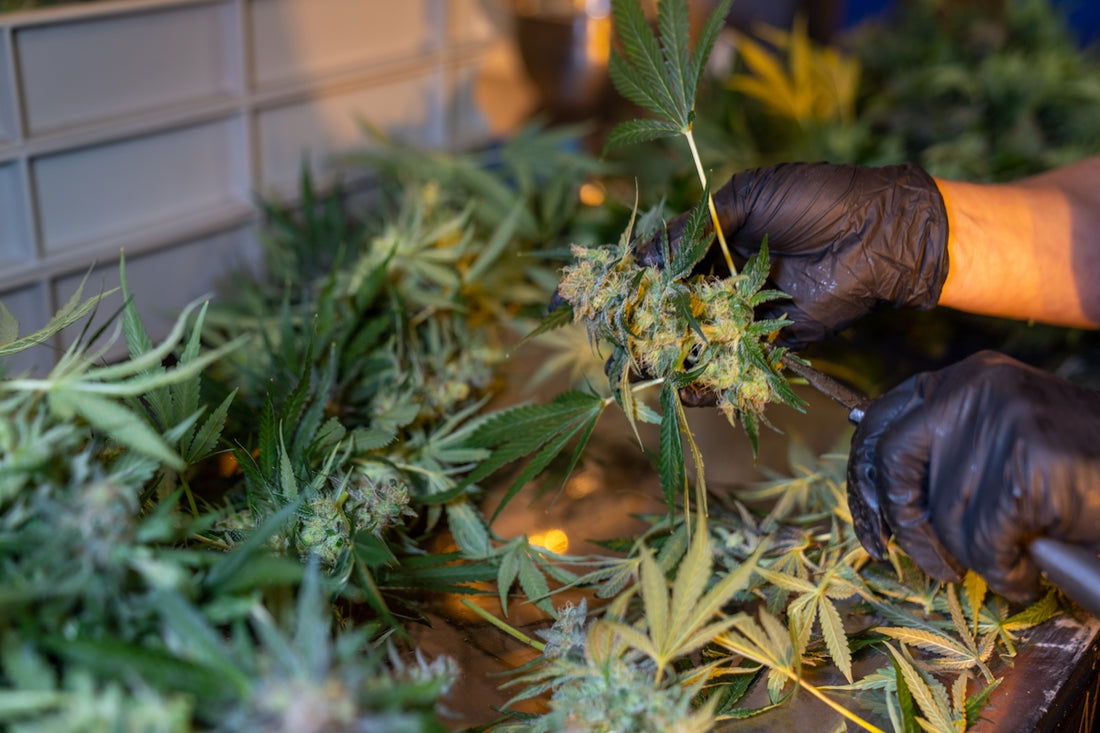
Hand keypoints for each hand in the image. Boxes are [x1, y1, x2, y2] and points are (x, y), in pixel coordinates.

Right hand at [636, 162, 949, 349]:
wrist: (875, 230)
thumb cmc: (815, 200)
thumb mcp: (747, 198)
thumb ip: (695, 228)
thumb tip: (643, 254)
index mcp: (724, 241)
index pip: (674, 265)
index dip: (646, 280)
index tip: (616, 293)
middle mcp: (734, 278)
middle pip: (684, 306)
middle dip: (653, 323)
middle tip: (622, 338)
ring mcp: (753, 310)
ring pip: (706, 337)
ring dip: (676, 353)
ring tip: (642, 368)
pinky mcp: (778, 338)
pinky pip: (742, 361)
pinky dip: (716, 378)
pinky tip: (685, 388)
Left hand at [846, 350, 1099, 600]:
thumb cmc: (1080, 468)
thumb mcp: (1003, 437)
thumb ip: (948, 448)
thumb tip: (880, 495)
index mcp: (964, 379)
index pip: (881, 423)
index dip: (865, 479)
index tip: (869, 525)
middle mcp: (973, 389)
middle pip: (894, 465)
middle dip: (905, 527)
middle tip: (933, 567)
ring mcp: (999, 425)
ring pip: (945, 516)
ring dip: (976, 557)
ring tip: (1014, 560)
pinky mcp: (1025, 469)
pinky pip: (985, 545)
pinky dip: (1006, 574)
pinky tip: (1030, 573)